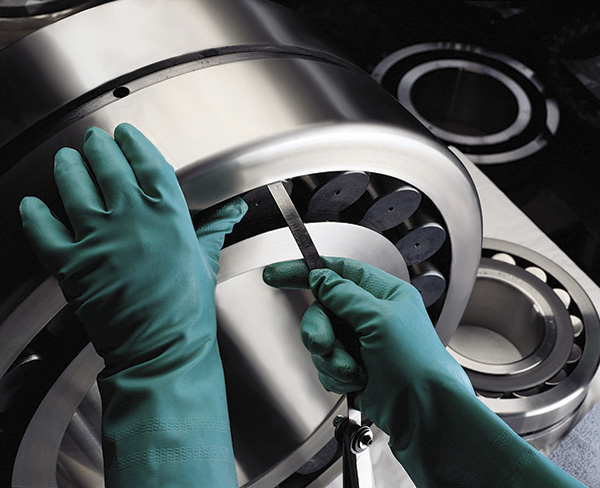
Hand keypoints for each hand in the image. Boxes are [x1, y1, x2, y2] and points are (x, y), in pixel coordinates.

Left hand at [20, 124, 245, 486]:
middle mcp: (131, 217)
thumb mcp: (205, 260)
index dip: (133, 143)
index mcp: (168, 213)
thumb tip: (234, 211)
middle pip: (107, 165)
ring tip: (66, 160)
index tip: (126, 136)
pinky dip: (35, 213)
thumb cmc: (187, 308)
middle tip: (93, 142)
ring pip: (73, 187)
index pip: (146, 161)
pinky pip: (44, 228)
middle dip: (97, 147)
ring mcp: (98, 238)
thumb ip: (215, 227)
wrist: (162, 348)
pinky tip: (34, 205)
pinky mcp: (71, 263)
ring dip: (67, 168)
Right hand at [263, 257, 472, 437]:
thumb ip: (344, 295)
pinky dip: (336, 374)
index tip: (278, 274)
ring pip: (320, 339)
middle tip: (323, 344)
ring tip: (351, 370)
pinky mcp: (352, 367)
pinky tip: (356, 381)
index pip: (339, 271)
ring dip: (331, 358)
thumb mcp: (379, 320)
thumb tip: (320, 277)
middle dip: (320, 330)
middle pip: (323, 309)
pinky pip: (324, 363)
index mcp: (384, 295)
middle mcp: (371, 315)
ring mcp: (360, 342)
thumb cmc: (417, 366)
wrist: (424, 414)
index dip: (306, 270)